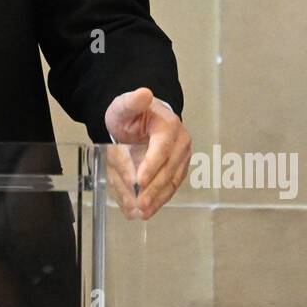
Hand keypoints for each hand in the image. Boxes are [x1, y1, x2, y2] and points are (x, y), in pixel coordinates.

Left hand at [103, 87, 190, 219]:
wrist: (137, 121)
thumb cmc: (131, 114)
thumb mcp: (125, 105)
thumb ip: (132, 102)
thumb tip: (144, 94)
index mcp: (169, 125)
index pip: (163, 147)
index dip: (152, 165)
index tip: (140, 180)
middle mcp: (181, 143)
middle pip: (169, 169)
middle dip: (154, 188)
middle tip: (140, 204)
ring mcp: (181, 158)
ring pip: (171, 182)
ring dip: (158, 199)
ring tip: (143, 212)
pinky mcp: (177, 170)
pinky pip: (170, 187)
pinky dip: (159, 200)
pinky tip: (148, 210)